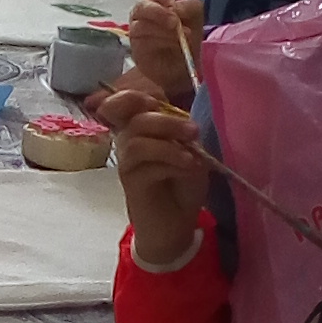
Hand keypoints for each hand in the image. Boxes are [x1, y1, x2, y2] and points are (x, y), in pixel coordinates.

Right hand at [103, 88, 210, 263]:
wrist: (177, 225)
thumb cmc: (183, 186)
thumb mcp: (191, 153)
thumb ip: (182, 135)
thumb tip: (180, 123)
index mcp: (143, 129)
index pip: (127, 103)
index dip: (132, 96)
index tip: (154, 101)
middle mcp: (130, 141)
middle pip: (136, 118)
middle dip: (167, 122)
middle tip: (194, 132)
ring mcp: (128, 162)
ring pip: (137, 141)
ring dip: (168, 144)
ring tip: (192, 157)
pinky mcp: (130, 182)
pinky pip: (144, 165)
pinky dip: (170, 163)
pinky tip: (187, 168)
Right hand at [127, 0, 202, 102]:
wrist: (184, 66)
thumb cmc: (187, 40)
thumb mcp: (195, 18)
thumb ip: (189, 7)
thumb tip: (175, 8)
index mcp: (157, 3)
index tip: (173, 5)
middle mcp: (143, 15)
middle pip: (141, 6)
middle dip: (159, 12)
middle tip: (174, 22)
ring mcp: (137, 31)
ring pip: (142, 24)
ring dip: (162, 30)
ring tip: (179, 38)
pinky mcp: (135, 47)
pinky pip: (142, 40)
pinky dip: (158, 41)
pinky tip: (169, 46)